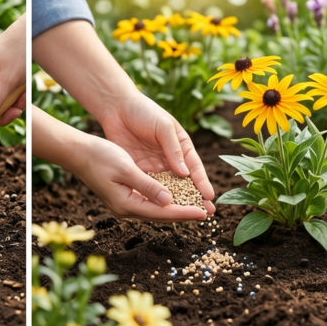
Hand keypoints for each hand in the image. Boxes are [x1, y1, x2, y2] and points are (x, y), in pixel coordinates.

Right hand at [75, 135, 211, 221]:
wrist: (77, 152)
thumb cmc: (100, 157)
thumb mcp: (126, 168)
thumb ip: (147, 185)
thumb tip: (168, 200)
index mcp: (127, 204)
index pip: (163, 213)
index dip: (185, 212)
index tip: (204, 212)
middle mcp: (126, 208)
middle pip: (162, 214)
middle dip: (185, 213)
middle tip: (208, 213)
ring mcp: (125, 203)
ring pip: (157, 208)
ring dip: (178, 207)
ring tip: (197, 206)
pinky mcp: (124, 195)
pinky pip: (150, 201)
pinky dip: (165, 199)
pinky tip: (177, 196)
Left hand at [95, 91, 214, 215]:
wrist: (117, 108)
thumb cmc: (144, 112)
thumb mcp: (163, 127)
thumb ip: (173, 150)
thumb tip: (185, 174)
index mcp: (182, 145)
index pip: (195, 167)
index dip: (202, 182)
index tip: (209, 197)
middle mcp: (170, 158)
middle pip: (185, 182)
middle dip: (195, 197)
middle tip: (206, 213)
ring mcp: (154, 165)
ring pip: (168, 188)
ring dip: (176, 202)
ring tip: (186, 217)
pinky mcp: (139, 169)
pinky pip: (149, 186)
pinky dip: (155, 197)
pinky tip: (161, 210)